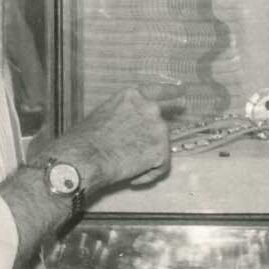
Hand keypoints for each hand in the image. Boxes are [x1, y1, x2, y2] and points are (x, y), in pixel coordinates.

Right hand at [41, 83, 183, 191]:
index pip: (158, 90)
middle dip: (160, 126)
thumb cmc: (85, 138)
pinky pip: (160, 167)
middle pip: (162, 118)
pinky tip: (132, 178)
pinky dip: (147, 175)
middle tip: (150, 135)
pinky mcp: (162, 151)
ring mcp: (158, 129)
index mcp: (133, 96)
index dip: (171, 91)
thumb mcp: (104, 113)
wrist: (86, 157)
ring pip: (159, 146)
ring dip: (146, 157)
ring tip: (124, 166)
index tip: (183, 91)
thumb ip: (124, 114)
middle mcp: (150, 108)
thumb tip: (130, 125)